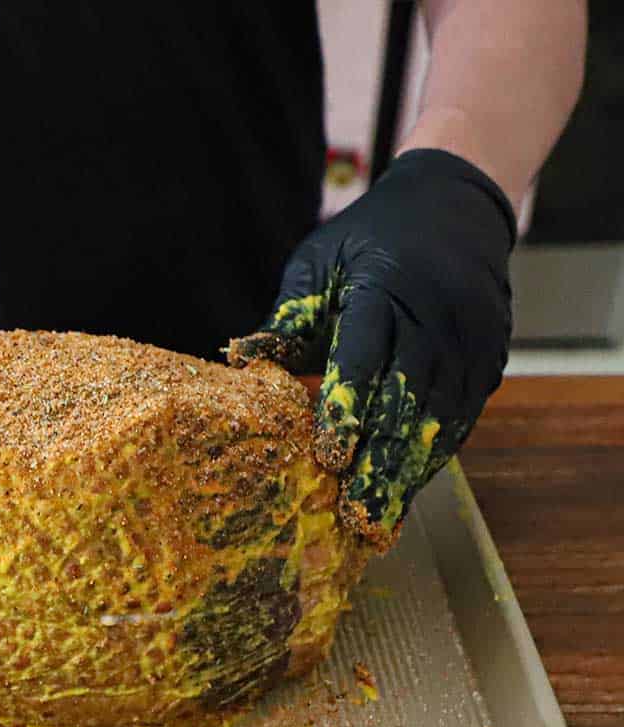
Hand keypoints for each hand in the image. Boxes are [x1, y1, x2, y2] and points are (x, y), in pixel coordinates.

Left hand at [229, 149, 514, 549]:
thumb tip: (241, 362)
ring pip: (443, 414)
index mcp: (386, 288)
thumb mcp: (319, 264)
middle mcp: (437, 314)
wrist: (455, 205)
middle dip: (383, 460)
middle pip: (410, 397)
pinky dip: (437, 452)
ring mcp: (472, 336)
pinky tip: (410, 485)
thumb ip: (288, 319)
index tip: (331, 456)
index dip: (348, 409)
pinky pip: (464, 412)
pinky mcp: (491, 354)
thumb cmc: (369, 239)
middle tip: (359, 513)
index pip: (366, 358)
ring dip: (412, 469)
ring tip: (383, 516)